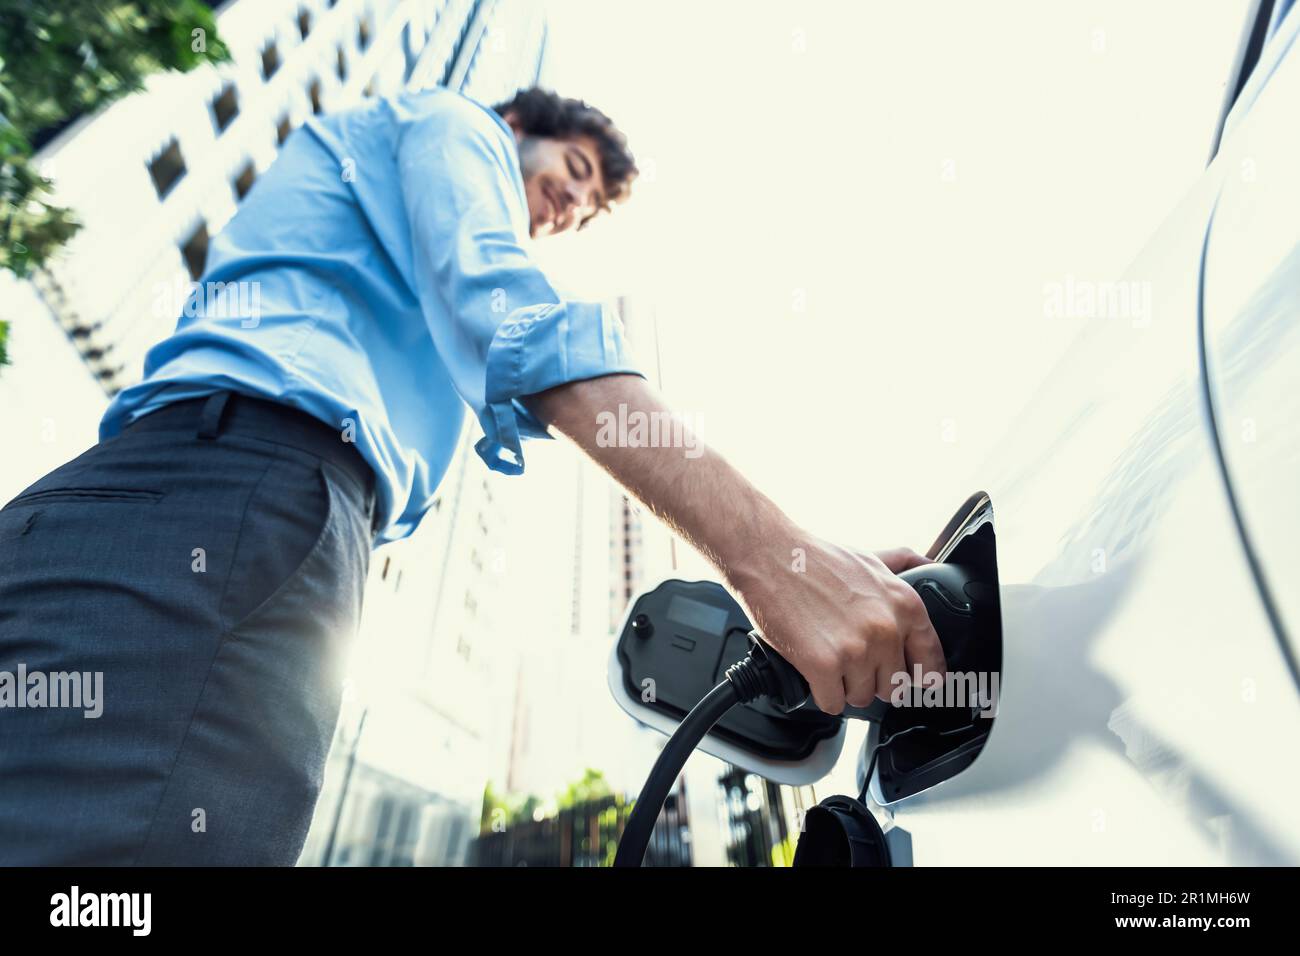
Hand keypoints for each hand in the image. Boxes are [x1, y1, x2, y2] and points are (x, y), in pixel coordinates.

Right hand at [730, 538, 946, 714]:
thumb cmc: (814, 558)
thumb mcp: (871, 557)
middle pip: (893, 687)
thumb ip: (904, 565)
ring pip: (861, 698)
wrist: (768, 556)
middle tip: (852, 660)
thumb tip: (929, 564)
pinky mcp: (823, 666)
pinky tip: (813, 669)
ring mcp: (855, 650)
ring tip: (828, 657)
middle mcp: (886, 629)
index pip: (931, 661)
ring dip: (844, 686)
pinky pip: (832, 703)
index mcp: (904, 605)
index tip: (916, 682)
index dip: (922, 676)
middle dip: (872, 679)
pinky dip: (821, 693)